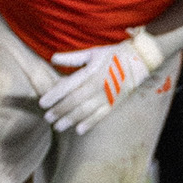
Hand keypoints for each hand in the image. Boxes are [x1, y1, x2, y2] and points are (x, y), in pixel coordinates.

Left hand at [40, 29, 166, 133]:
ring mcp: (108, 96)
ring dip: (70, 120)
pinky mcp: (116, 103)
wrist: (140, 60)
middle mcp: (98, 86)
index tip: (42, 103)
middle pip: (74, 101)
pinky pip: (101, 116)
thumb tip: (53, 58)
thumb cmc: (113, 54)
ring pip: (86, 111)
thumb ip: (73, 58)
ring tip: (57, 127)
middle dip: (59, 110)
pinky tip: (79, 130)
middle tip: (47, 118)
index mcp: (91, 72)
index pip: (68, 86)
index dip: (54, 96)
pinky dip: (90, 124)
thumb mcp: (93, 52)